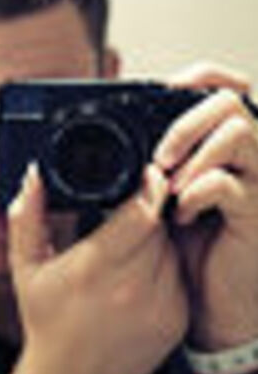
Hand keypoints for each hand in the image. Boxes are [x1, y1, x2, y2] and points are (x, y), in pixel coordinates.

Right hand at [8, 163, 187, 373]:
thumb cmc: (46, 320)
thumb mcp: (26, 265)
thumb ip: (26, 216)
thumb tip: (34, 176)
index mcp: (93, 267)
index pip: (141, 214)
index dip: (148, 187)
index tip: (146, 173)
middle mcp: (131, 286)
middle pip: (159, 224)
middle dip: (147, 209)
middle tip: (128, 209)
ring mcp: (159, 304)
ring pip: (171, 246)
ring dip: (155, 236)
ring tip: (127, 244)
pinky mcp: (175, 318)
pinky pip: (178, 272)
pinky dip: (163, 262)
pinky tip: (137, 271)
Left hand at [154, 62, 257, 349]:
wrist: (213, 295)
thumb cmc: (190, 241)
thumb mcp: (169, 192)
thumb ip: (160, 163)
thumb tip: (128, 138)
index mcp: (228, 145)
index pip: (227, 87)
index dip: (198, 77)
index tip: (163, 90)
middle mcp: (252, 155)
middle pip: (232, 101)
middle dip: (186, 124)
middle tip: (160, 157)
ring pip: (240, 132)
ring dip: (193, 154)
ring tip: (169, 185)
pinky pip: (228, 184)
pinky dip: (196, 193)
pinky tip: (182, 214)